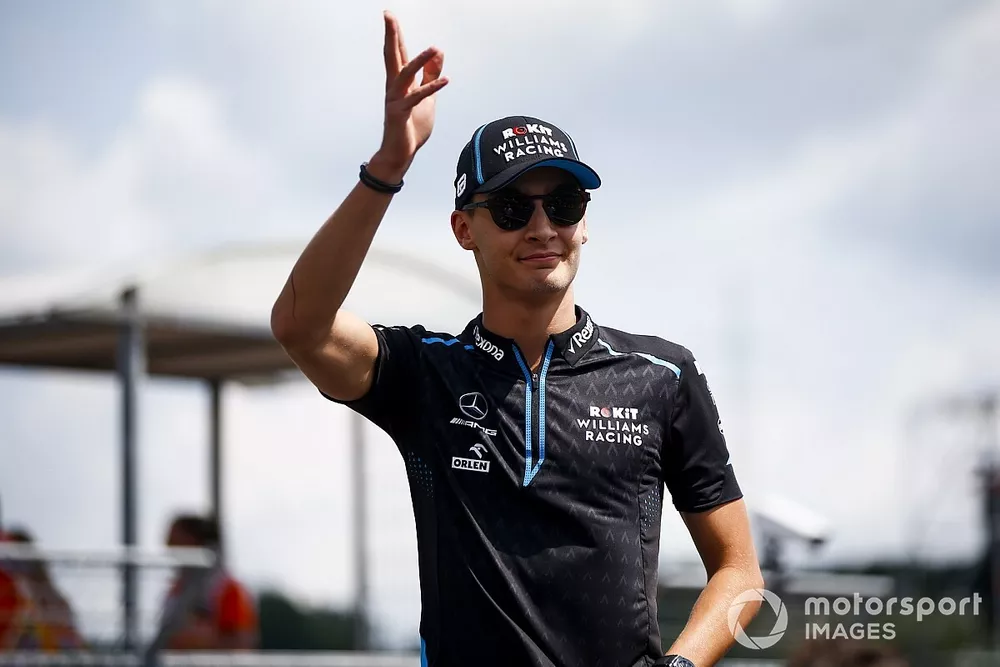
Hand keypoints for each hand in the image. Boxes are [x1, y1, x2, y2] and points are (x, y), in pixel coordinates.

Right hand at [370, 11, 447, 181]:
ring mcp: (396, 100)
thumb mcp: (426, 97)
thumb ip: (431, 76)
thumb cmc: (411, 126)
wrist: (400, 153)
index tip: (389, 16)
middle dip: (391, 36)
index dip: (395, 34)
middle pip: (392, 56)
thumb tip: (438, 53)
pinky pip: (417, 98)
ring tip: (433, 48)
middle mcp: (394, 87)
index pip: (398, 53)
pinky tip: (445, 81)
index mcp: (400, 82)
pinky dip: (432, 88)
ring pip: (405, 74)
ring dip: (419, 61)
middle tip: (387, 15)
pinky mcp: (400, 114)